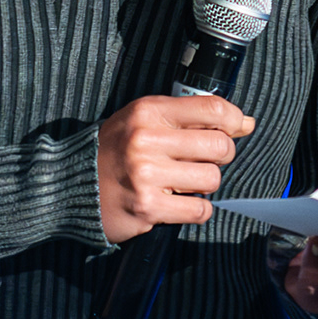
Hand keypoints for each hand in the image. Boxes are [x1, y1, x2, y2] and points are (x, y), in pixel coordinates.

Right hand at [97, 94, 254, 244]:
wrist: (73, 184)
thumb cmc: (115, 149)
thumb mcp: (146, 120)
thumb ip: (192, 117)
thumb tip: (244, 122)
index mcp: (148, 112)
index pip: (212, 108)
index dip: (233, 119)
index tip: (233, 127)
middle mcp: (146, 140)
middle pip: (220, 147)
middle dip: (220, 156)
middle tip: (202, 160)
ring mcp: (146, 175)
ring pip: (212, 180)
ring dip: (204, 185)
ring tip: (183, 181)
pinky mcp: (148, 207)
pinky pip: (199, 210)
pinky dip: (196, 209)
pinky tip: (178, 202)